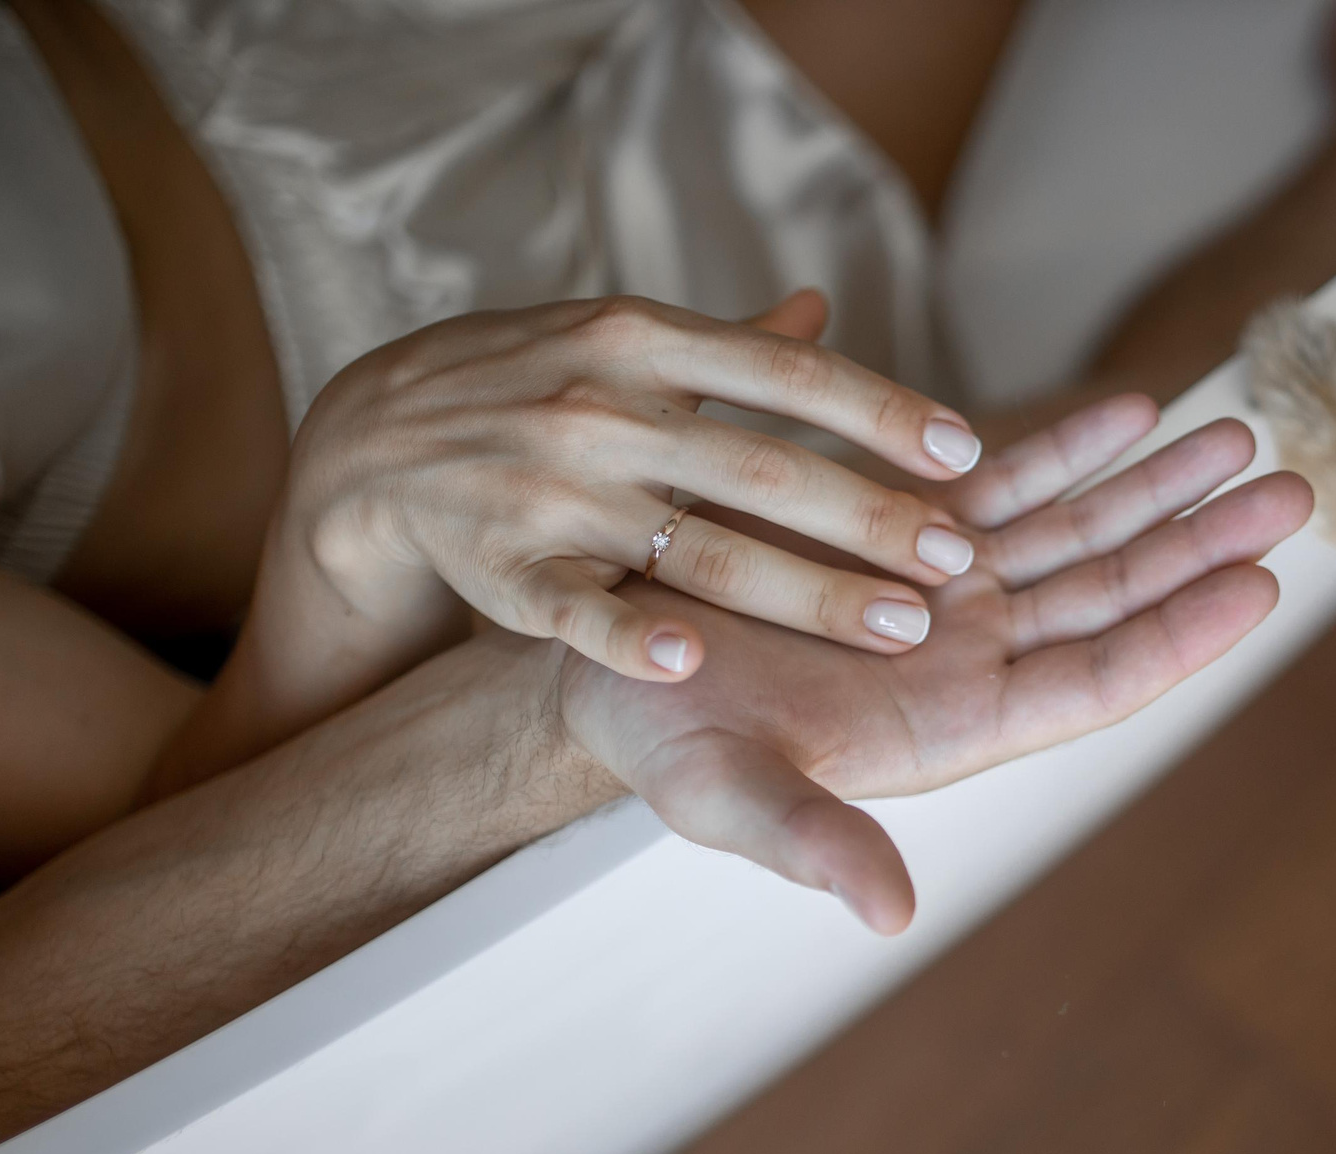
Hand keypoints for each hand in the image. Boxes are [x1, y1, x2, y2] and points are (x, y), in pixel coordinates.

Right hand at [261, 290, 985, 698]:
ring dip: (803, 590)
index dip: (880, 414)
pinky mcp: (502, 567)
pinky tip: (689, 660)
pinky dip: (627, 634)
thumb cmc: (526, 389)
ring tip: (898, 628)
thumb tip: (821, 310)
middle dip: (870, 517)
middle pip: (763, 469)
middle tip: (960, 561)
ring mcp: (553, 491)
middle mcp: (605, 409)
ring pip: (696, 546)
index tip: (968, 452)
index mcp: (644, 342)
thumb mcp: (617, 341)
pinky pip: (574, 609)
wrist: (368, 442)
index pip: (786, 376)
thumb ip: (726, 346)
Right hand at [558, 397, 1310, 931]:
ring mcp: (954, 592)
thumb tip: (888, 916)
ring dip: (1161, 483)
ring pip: (1082, 531)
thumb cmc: (665, 746)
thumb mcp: (730, 798)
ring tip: (1242, 431)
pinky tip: (1133, 403)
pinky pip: (1011, 480)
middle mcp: (976, 658)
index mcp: (958, 726)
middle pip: (1117, 596)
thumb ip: (816, 845)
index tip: (1263, 585)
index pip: (1100, 681)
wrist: (611, 666)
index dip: (1181, 635)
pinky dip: (1070, 444)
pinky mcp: (914, 531)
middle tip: (1297, 485)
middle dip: (1205, 542)